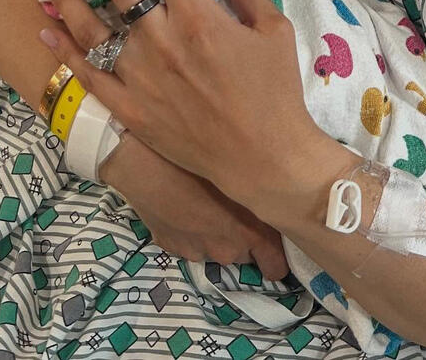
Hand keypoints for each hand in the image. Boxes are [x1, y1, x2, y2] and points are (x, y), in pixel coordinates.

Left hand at [39, 0, 341, 217]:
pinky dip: (66, 54)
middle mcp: (162, 41)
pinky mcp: (131, 110)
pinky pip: (90, 77)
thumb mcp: (274, 32)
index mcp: (199, 17)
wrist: (265, 160)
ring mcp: (141, 77)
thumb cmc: (276, 92)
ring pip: (92, 28)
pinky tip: (47, 32)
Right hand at [100, 133, 288, 278]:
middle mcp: (226, 250)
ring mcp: (197, 252)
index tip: (276, 241)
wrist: (147, 163)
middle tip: (235, 205)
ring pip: (215, 247)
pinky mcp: (171, 246)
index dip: (278, 257)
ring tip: (205, 201)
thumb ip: (260, 190)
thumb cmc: (199, 159)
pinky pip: (190, 241)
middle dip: (243, 236)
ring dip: (215, 232)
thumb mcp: (240, 169)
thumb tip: (275, 193)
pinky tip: (183, 203)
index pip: (275, 267)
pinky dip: (190, 228)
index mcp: (249, 233)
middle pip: (244, 253)